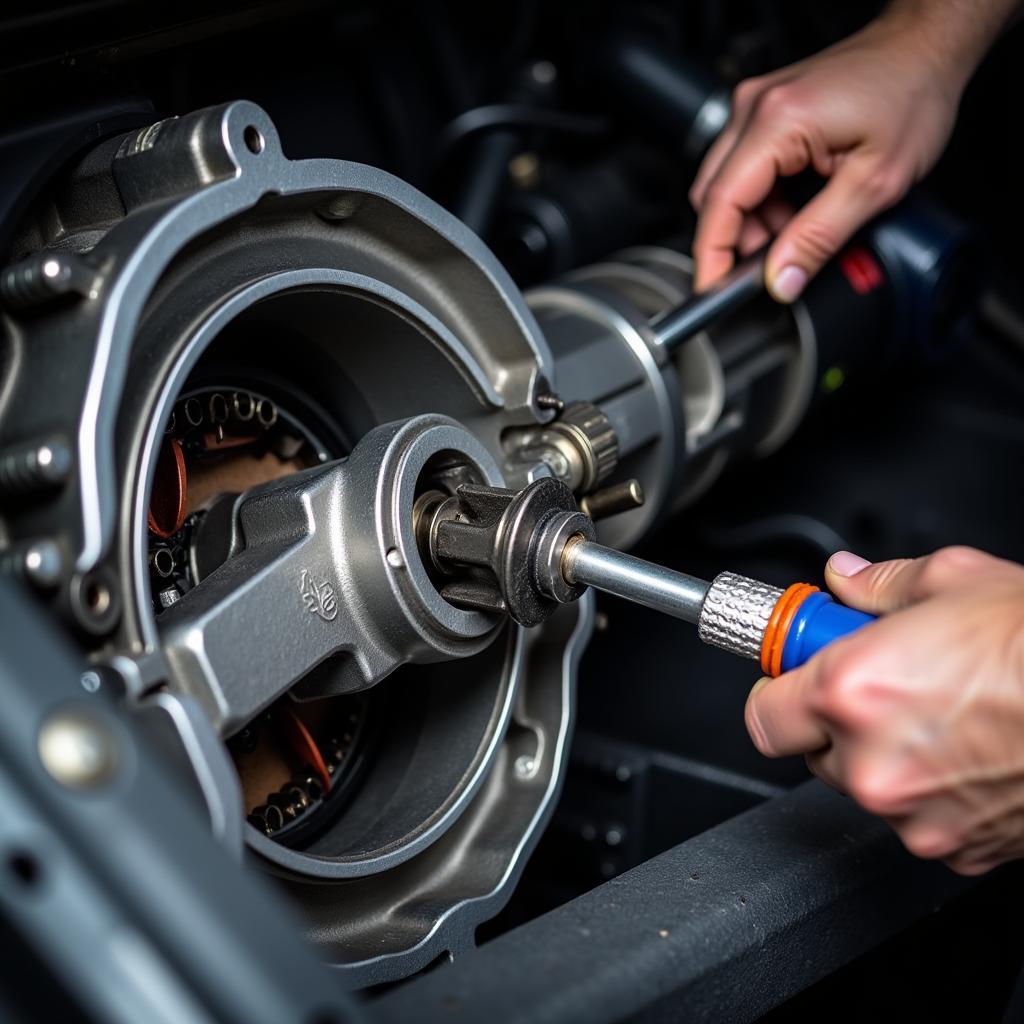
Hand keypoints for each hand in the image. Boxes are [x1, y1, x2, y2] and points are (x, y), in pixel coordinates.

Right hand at [689, 11, 967, 299]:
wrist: (926, 47)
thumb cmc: (912, 92)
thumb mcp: (875, 182)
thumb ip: (820, 237)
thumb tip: (781, 280)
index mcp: (777, 122)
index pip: (719, 203)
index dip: (711, 256)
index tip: (712, 291)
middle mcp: (755, 108)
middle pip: (715, 196)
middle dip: (737, 240)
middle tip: (771, 266)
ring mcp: (756, 105)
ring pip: (727, 185)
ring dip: (754, 221)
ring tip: (798, 232)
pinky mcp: (764, 109)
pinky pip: (743, 167)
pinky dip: (763, 199)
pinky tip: (796, 208)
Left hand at [745, 546, 1023, 874]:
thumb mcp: (952, 581)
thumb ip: (877, 585)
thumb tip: (844, 580)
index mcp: (849, 691)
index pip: (763, 714)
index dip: (777, 692)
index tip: (791, 679)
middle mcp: (870, 761)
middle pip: (812, 751)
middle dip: (835, 720)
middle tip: (879, 688)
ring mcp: (913, 813)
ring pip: (865, 787)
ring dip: (883, 757)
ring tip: (938, 717)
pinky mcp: (955, 848)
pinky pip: (916, 818)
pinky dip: (929, 793)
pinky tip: (967, 754)